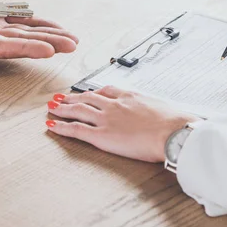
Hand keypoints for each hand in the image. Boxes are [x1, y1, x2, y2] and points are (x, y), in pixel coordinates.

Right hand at [0, 0, 78, 57]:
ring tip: (72, 40)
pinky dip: (39, 23)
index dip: (25, 49)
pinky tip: (57, 27)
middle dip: (47, 44)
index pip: (1, 47)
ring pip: (25, 33)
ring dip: (49, 36)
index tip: (47, 50)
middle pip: (20, 43)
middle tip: (71, 45)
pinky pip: (21, 21)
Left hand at [45, 87, 198, 162]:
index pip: (106, 91)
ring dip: (62, 108)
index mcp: (130, 96)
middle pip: (87, 98)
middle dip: (73, 98)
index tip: (87, 93)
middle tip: (61, 97)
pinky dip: (62, 127)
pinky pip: (76, 129)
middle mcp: (115, 104)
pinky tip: (51, 126)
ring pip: (78, 110)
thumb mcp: (164, 109)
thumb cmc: (174, 123)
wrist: (173, 132)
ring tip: (51, 108)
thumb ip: (155, 110)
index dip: (93, 93)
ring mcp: (106, 119)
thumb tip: (162, 115)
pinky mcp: (102, 136)